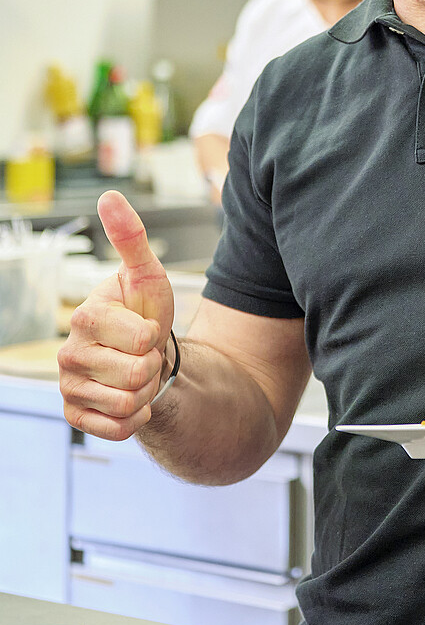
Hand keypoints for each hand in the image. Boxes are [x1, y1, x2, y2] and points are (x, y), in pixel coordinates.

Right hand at [58, 190, 175, 440]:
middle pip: (135, 375)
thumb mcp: (148, 275)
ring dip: (144, 392)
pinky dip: (135, 419)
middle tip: (142, 354)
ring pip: (127, 404)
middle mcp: (68, 353)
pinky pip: (116, 429)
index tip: (144, 327)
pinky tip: (130, 399)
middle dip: (151, 366)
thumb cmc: (145, 311)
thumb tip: (109, 195)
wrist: (145, 354)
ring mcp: (69, 385)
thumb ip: (131, 238)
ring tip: (136, 372)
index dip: (155, 336)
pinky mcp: (74, 414)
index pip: (142, 340)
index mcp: (85, 317)